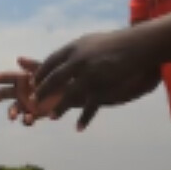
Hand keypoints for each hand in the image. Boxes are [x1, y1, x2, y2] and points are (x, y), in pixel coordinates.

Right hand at [0, 57, 64, 126]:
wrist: (72, 92)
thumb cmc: (59, 78)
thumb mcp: (46, 70)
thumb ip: (33, 65)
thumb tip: (19, 59)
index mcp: (22, 79)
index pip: (6, 78)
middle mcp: (21, 92)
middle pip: (4, 94)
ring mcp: (26, 104)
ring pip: (13, 109)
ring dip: (11, 112)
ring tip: (13, 116)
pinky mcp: (34, 115)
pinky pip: (26, 119)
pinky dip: (26, 120)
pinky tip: (29, 119)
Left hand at [31, 29, 156, 130]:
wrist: (138, 44)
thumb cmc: (115, 42)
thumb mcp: (91, 41)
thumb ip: (77, 51)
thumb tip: (66, 57)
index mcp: (74, 48)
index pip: (50, 62)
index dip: (40, 73)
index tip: (32, 82)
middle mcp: (78, 60)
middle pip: (54, 79)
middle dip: (42, 92)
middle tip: (33, 102)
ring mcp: (90, 73)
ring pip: (69, 94)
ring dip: (59, 107)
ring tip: (51, 118)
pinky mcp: (102, 85)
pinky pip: (90, 106)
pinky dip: (84, 118)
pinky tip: (78, 128)